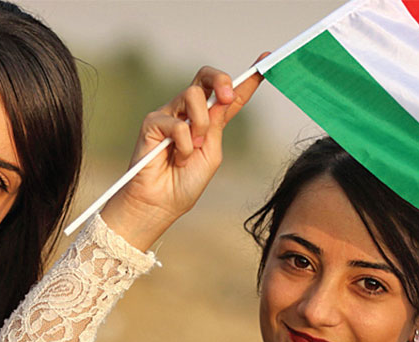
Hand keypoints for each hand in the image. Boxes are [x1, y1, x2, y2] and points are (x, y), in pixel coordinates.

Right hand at [101, 56, 265, 250]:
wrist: (161, 203)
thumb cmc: (185, 183)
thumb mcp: (212, 153)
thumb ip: (217, 125)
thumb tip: (223, 98)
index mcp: (207, 121)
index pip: (228, 96)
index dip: (248, 79)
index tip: (266, 61)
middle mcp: (187, 113)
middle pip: (204, 78)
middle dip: (220, 80)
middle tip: (227, 98)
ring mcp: (169, 115)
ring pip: (192, 95)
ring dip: (200, 124)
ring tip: (194, 147)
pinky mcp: (152, 123)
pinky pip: (177, 124)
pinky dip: (184, 146)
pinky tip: (176, 159)